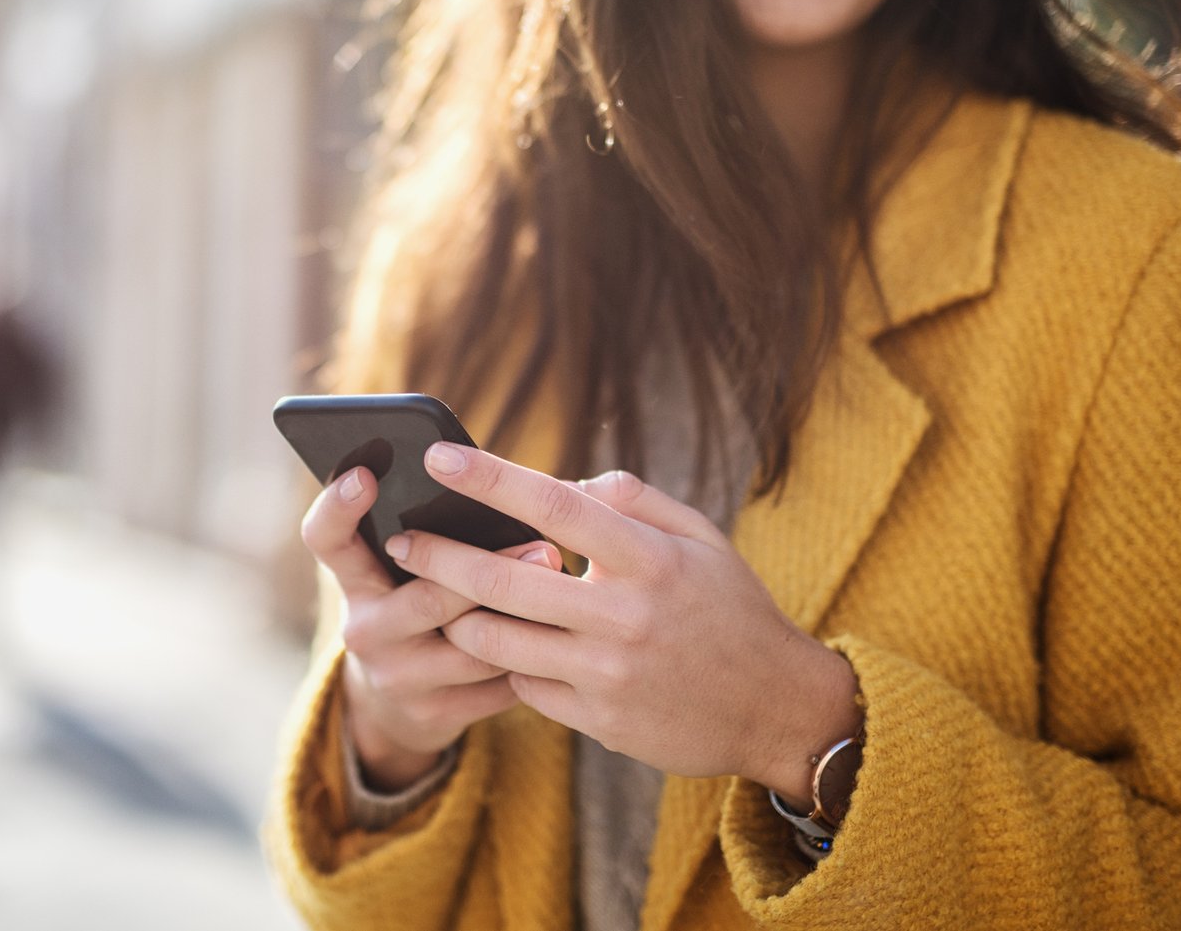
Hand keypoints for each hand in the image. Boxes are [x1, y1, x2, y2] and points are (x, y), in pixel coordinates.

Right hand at [299, 465, 561, 790]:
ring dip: (524, 618)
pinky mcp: (433, 715)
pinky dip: (530, 659)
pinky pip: (494, 685)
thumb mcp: (402, 573)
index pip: (326, 539)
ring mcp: (396, 678)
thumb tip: (498, 489)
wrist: (400, 704)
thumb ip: (430, 535)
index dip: (337, 506)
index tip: (365, 474)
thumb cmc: (416, 607)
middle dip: (490, 573)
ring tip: (568, 592)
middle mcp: (365, 630)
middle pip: (426, 598)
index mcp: (354, 581)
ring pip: (471, 646)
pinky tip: (558, 639)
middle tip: (544, 548)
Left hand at [383, 444, 859, 797]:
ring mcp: (610, 674)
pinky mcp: (600, 722)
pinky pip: (525, 687)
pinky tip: (503, 649)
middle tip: (401, 539)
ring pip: (499, 641)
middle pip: (505, 578)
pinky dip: (509, 664)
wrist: (779, 709)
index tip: (442, 458)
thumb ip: (633, 499)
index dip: (491, 478)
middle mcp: (626, 615)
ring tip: (439, 599)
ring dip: (459, 617)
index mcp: (651, 558)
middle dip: (439, 556)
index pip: (555, 505)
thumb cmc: (732, 610)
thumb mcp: (701, 539)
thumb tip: (565, 480)